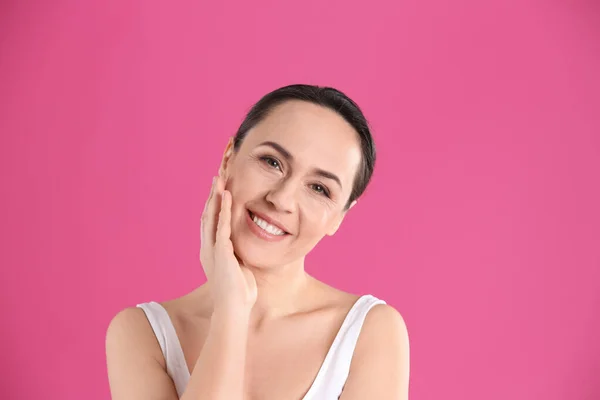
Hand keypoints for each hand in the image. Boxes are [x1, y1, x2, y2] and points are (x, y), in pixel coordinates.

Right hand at [200, 175, 257, 313]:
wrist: (234, 310)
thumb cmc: (239, 294)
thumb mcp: (238, 270)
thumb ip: (238, 258)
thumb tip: (245, 252)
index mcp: (211, 253)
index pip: (210, 224)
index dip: (213, 206)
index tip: (218, 191)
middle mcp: (207, 249)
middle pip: (207, 216)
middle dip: (211, 196)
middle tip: (216, 178)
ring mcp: (212, 250)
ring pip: (211, 217)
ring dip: (215, 197)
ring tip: (219, 180)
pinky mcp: (221, 252)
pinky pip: (222, 225)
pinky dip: (224, 209)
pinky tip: (227, 195)